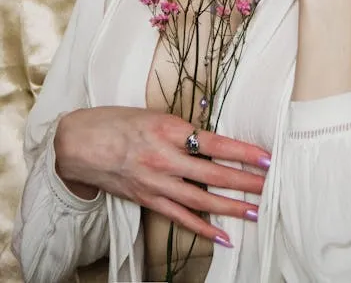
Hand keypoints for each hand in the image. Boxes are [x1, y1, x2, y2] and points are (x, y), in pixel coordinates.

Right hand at [54, 107, 270, 245]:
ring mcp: (156, 182)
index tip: (266, 157)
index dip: (243, 152)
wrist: (80, 143)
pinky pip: (180, 217)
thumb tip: (213, 139)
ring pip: (201, 199)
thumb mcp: (155, 115)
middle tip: (270, 186)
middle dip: (245, 182)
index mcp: (169, 130)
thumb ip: (183, 129)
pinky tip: (223, 236)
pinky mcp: (148, 199)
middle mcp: (165, 158)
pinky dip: (203, 228)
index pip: (215, 143)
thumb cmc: (118, 122)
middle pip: (213, 174)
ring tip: (255, 212)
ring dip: (231, 207)